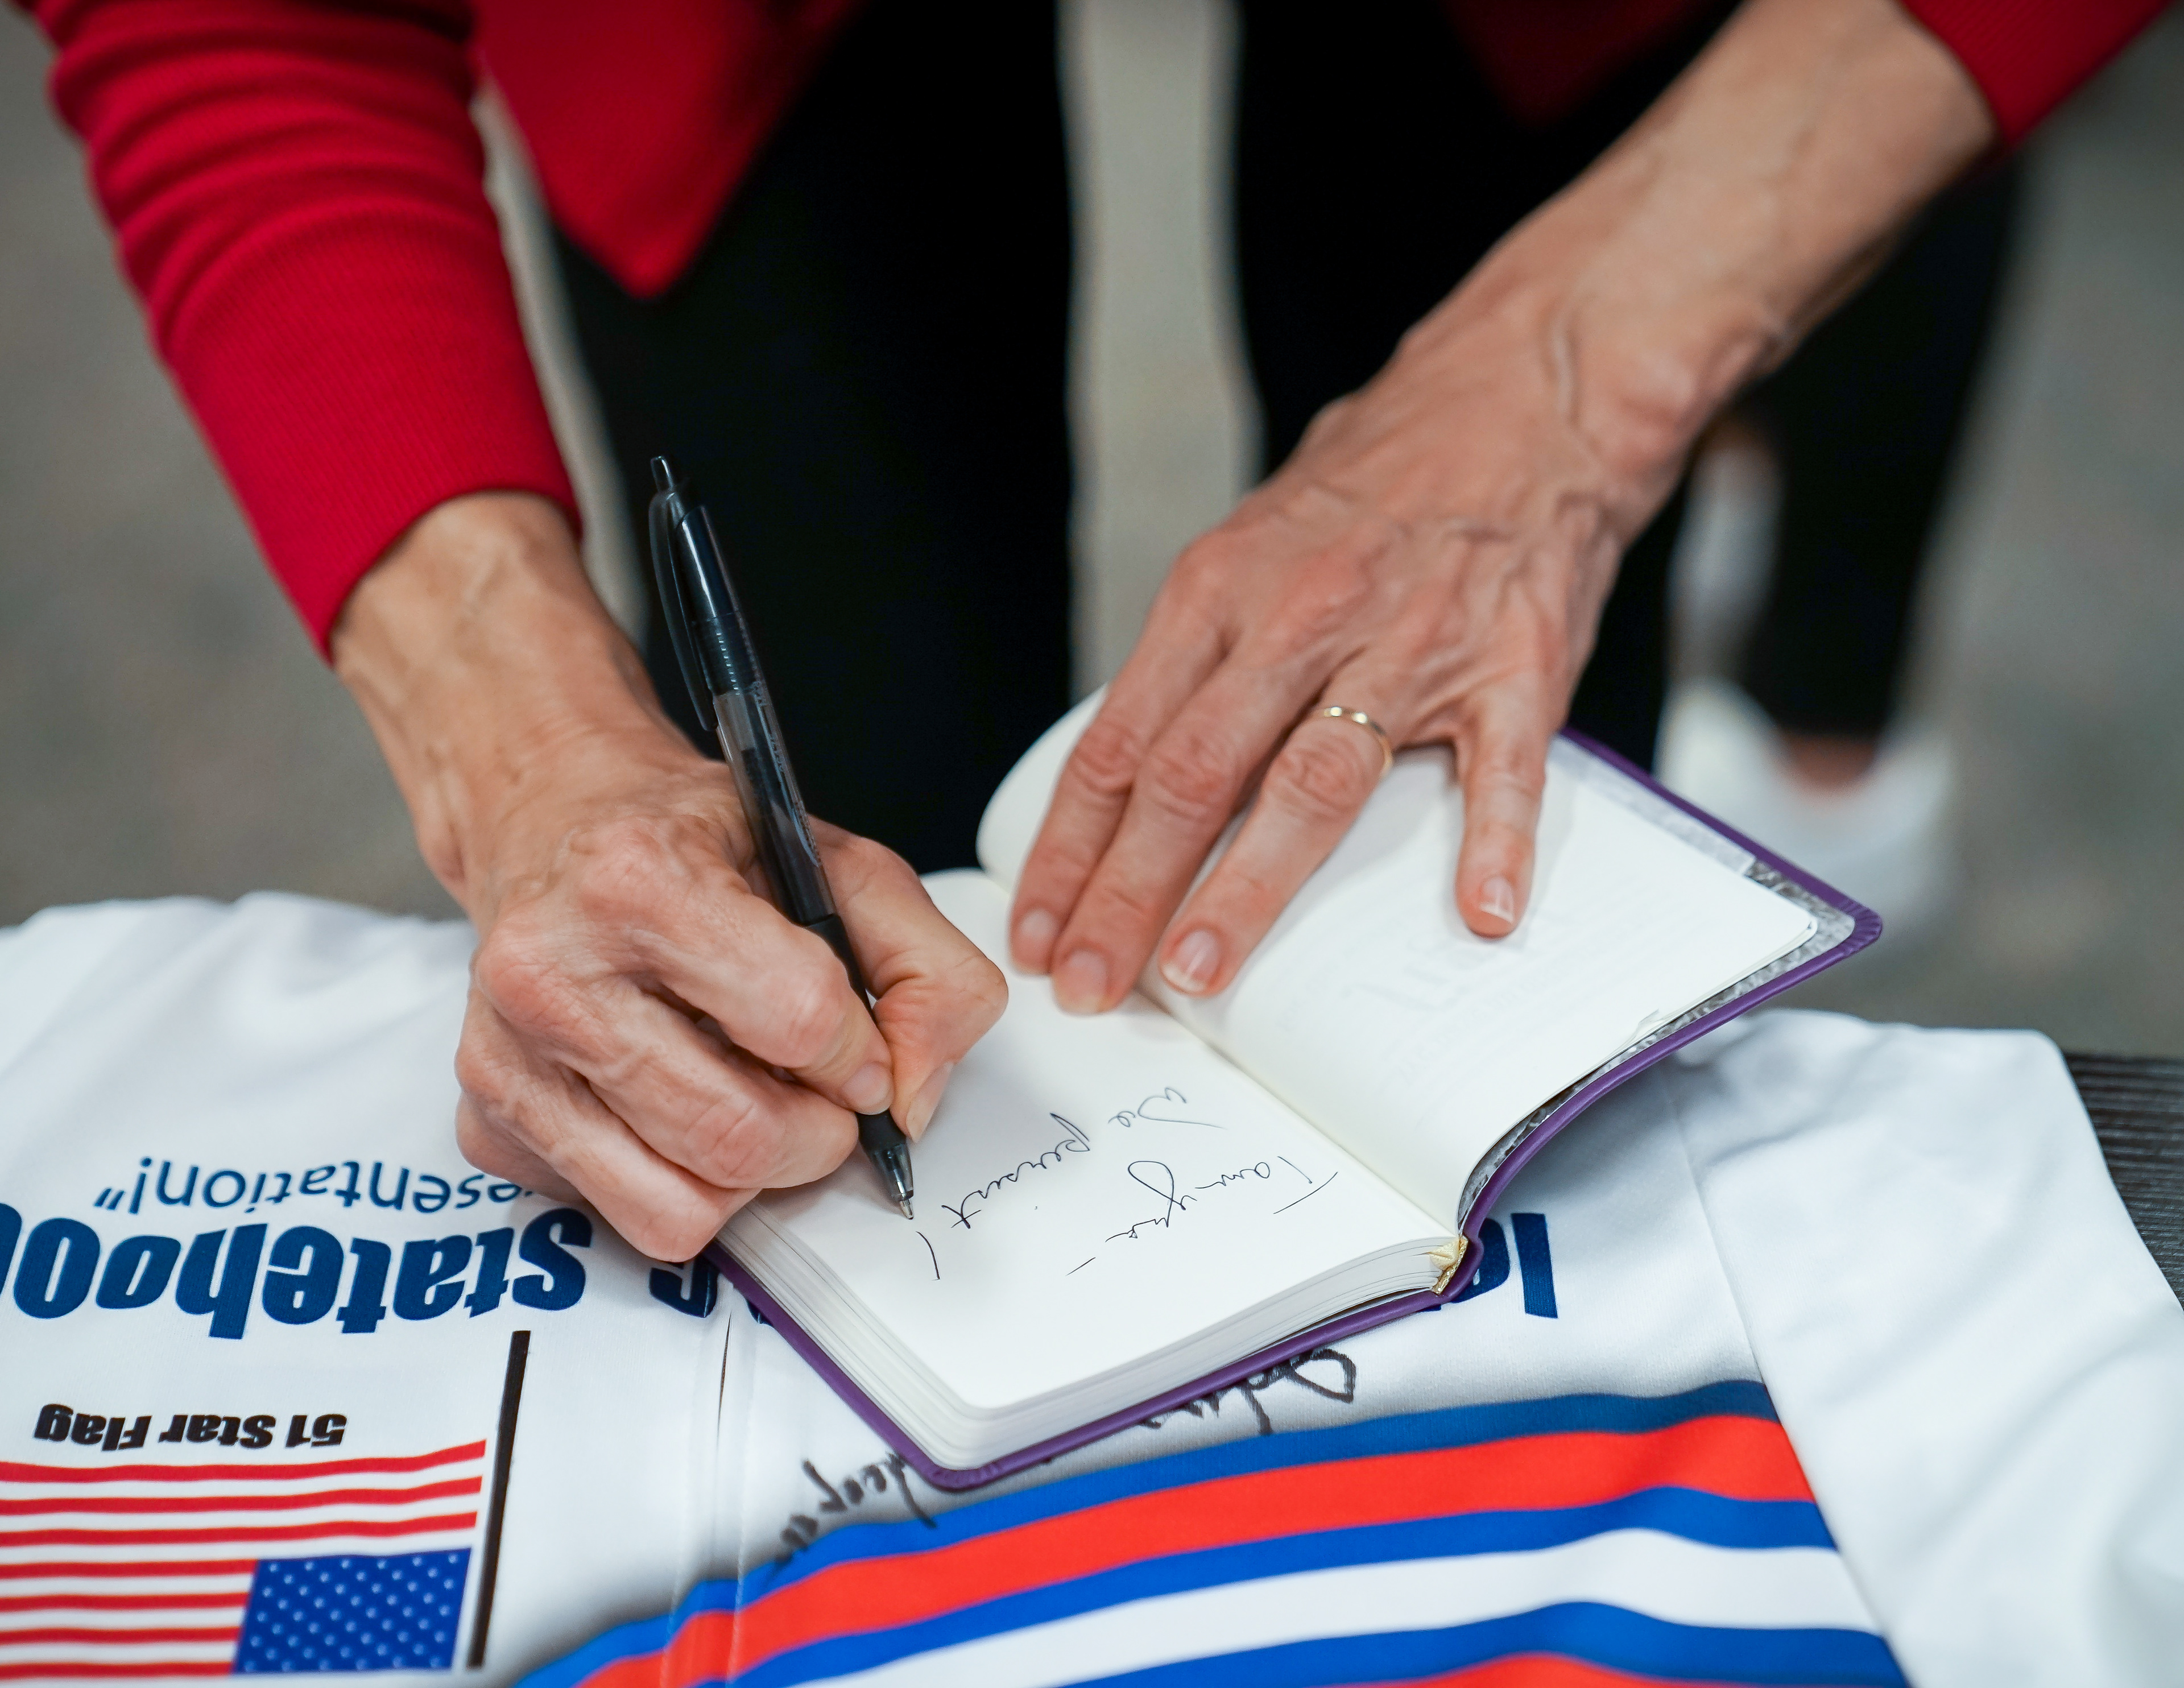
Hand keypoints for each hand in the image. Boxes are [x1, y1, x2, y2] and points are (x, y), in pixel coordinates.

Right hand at [334, 494, 1004, 1258]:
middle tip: (821, 1099)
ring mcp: (505, 1055)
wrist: (554, 825)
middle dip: (815, 1137)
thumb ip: (926, 969)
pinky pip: (620, 1218)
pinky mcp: (486, 1122)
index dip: (861, 1054)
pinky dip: (675, 1184)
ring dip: (749, 1177)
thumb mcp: (839, 865)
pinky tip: (675, 1107)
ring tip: (751, 1103)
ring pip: (679, 1207)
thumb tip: (915, 1095)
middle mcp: (550, 969)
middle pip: (739, 1135)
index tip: (859, 1050)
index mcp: (639, 880)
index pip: (801, 1020)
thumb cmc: (693, 848)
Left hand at [1008, 0, 1989, 1012]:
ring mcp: (1409, 643)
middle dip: (1128, 891)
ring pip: (1313, 781)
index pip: (1120, 743)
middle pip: (1191, 775)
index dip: (1070, 849)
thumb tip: (1133, 774)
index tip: (1042, 932)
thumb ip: (1198, 660)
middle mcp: (1300, 618)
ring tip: (1203, 970)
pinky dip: (1493, 844)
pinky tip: (1480, 913)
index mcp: (1220, 593)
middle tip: (1094, 982)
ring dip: (1251, 885)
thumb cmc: (1378, 484)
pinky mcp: (1513, 663)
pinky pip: (1501, 768)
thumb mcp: (1249, 549)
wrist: (1520, 393)